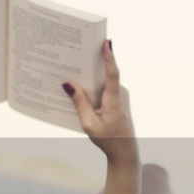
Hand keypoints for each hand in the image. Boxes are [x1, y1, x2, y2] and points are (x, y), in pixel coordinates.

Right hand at [63, 40, 137, 163]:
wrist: (124, 152)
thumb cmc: (108, 140)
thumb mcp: (89, 124)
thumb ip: (79, 103)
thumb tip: (68, 84)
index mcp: (115, 100)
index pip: (112, 73)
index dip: (109, 57)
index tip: (106, 41)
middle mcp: (120, 94)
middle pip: (105, 73)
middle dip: (91, 62)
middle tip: (77, 49)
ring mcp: (120, 96)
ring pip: (103, 81)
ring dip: (90, 75)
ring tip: (72, 66)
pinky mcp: (117, 100)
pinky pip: (104, 88)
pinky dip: (92, 86)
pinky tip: (79, 87)